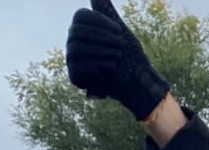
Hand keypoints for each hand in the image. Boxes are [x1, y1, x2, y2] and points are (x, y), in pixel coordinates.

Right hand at [66, 0, 169, 120]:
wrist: (136, 81)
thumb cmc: (129, 54)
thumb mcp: (119, 28)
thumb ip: (105, 10)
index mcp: (82, 28)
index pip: (81, 16)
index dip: (101, 22)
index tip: (119, 31)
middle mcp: (73, 42)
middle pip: (78, 32)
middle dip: (103, 38)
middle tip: (121, 46)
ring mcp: (72, 59)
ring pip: (77, 48)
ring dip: (102, 51)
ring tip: (118, 56)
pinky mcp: (75, 76)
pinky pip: (78, 67)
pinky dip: (96, 65)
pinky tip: (111, 67)